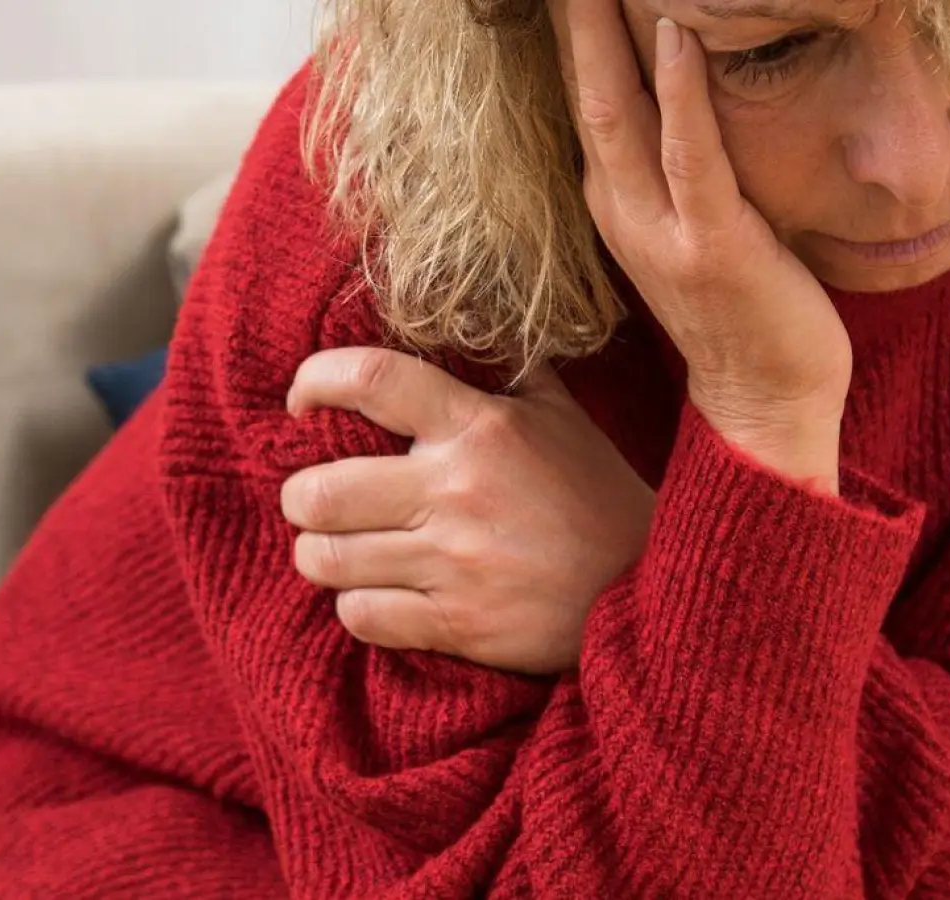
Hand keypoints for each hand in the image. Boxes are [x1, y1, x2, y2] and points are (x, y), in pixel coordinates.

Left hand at [281, 348, 654, 673]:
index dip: (315, 381)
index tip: (300, 401)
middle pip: (320, 491)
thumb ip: (506, 368)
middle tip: (312, 500)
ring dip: (318, 555)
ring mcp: (455, 563)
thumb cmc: (596, 493)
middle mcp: (458, 490)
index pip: (370, 380)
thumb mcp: (559, 415)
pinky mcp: (459, 624)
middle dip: (300, 497)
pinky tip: (372, 595)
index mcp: (479, 426)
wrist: (650, 585)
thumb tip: (468, 312)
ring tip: (331, 550)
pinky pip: (362, 616)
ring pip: (328, 560)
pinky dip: (355, 606)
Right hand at [552, 0, 850, 492]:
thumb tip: (679, 88)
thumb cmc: (741, 308)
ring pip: (618, 111)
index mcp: (615, 198)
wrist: (763, 402)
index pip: (583, 93)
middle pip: (583, 88)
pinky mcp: (712, 243)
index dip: (569, 29)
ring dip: (603, 34)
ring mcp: (659, 227)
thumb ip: (674, 163)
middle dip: (569, 17)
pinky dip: (680, 91)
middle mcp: (620, 207)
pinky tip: (675, 34)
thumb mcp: (689, 224)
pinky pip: (691, 154)